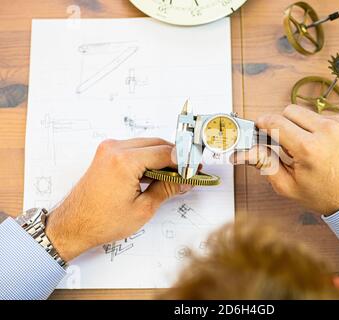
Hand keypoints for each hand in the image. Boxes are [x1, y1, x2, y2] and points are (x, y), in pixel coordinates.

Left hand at [46, 138, 190, 261]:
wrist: (73, 225)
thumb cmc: (100, 221)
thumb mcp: (143, 208)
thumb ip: (168, 189)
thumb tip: (184, 181)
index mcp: (124, 161)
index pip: (165, 153)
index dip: (184, 162)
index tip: (195, 168)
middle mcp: (115, 149)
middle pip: (157, 144)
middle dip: (175, 158)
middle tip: (188, 172)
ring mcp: (109, 150)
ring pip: (147, 145)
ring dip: (162, 157)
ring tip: (174, 175)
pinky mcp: (107, 154)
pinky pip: (134, 149)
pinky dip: (148, 158)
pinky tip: (158, 173)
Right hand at [232, 105, 338, 215]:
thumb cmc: (326, 194)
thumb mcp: (289, 186)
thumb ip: (265, 164)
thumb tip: (247, 150)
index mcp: (309, 148)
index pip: (275, 121)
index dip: (263, 123)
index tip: (260, 126)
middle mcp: (327, 130)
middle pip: (290, 111)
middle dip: (284, 124)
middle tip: (288, 144)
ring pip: (308, 113)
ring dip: (303, 126)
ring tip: (310, 147)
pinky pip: (325, 116)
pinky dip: (320, 127)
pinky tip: (325, 145)